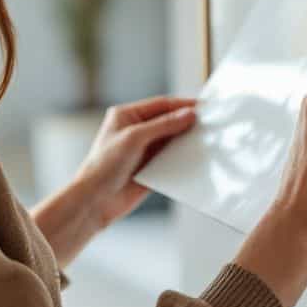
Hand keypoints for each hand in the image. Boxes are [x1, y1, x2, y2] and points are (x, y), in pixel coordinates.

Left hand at [30, 96, 197, 268]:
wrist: (95, 200)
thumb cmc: (104, 165)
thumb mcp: (134, 138)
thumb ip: (163, 125)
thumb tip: (188, 114)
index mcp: (126, 116)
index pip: (160, 105)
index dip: (182, 105)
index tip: (203, 107)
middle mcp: (136, 131)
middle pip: (168, 121)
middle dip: (187, 123)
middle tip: (210, 123)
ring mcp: (143, 150)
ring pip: (172, 141)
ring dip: (186, 141)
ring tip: (207, 140)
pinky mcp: (150, 169)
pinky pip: (171, 160)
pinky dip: (183, 158)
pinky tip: (196, 158)